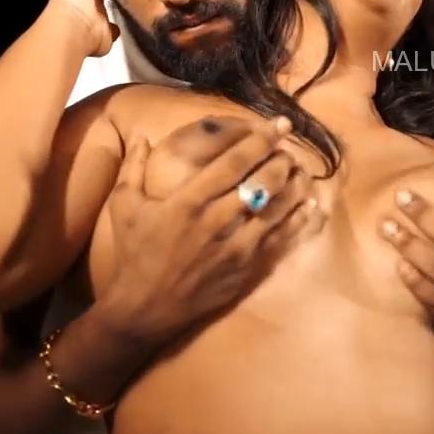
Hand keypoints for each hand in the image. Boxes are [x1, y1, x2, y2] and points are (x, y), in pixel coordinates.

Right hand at [97, 114, 324, 345]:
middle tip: (289, 148)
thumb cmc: (135, 255)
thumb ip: (132, 167)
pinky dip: (299, 221)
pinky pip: (281, 241)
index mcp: (188, 201)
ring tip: (302, 171)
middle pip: (263, 182)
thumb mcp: (124, 207)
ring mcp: (236, 248)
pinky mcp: (247, 270)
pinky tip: (309, 206)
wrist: (145, 309)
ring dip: (294, 186)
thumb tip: (141, 135)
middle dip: (282, 160)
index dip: (260, 140)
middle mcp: (217, 221)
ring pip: (278, 210)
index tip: (279, 124)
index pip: (233, 163)